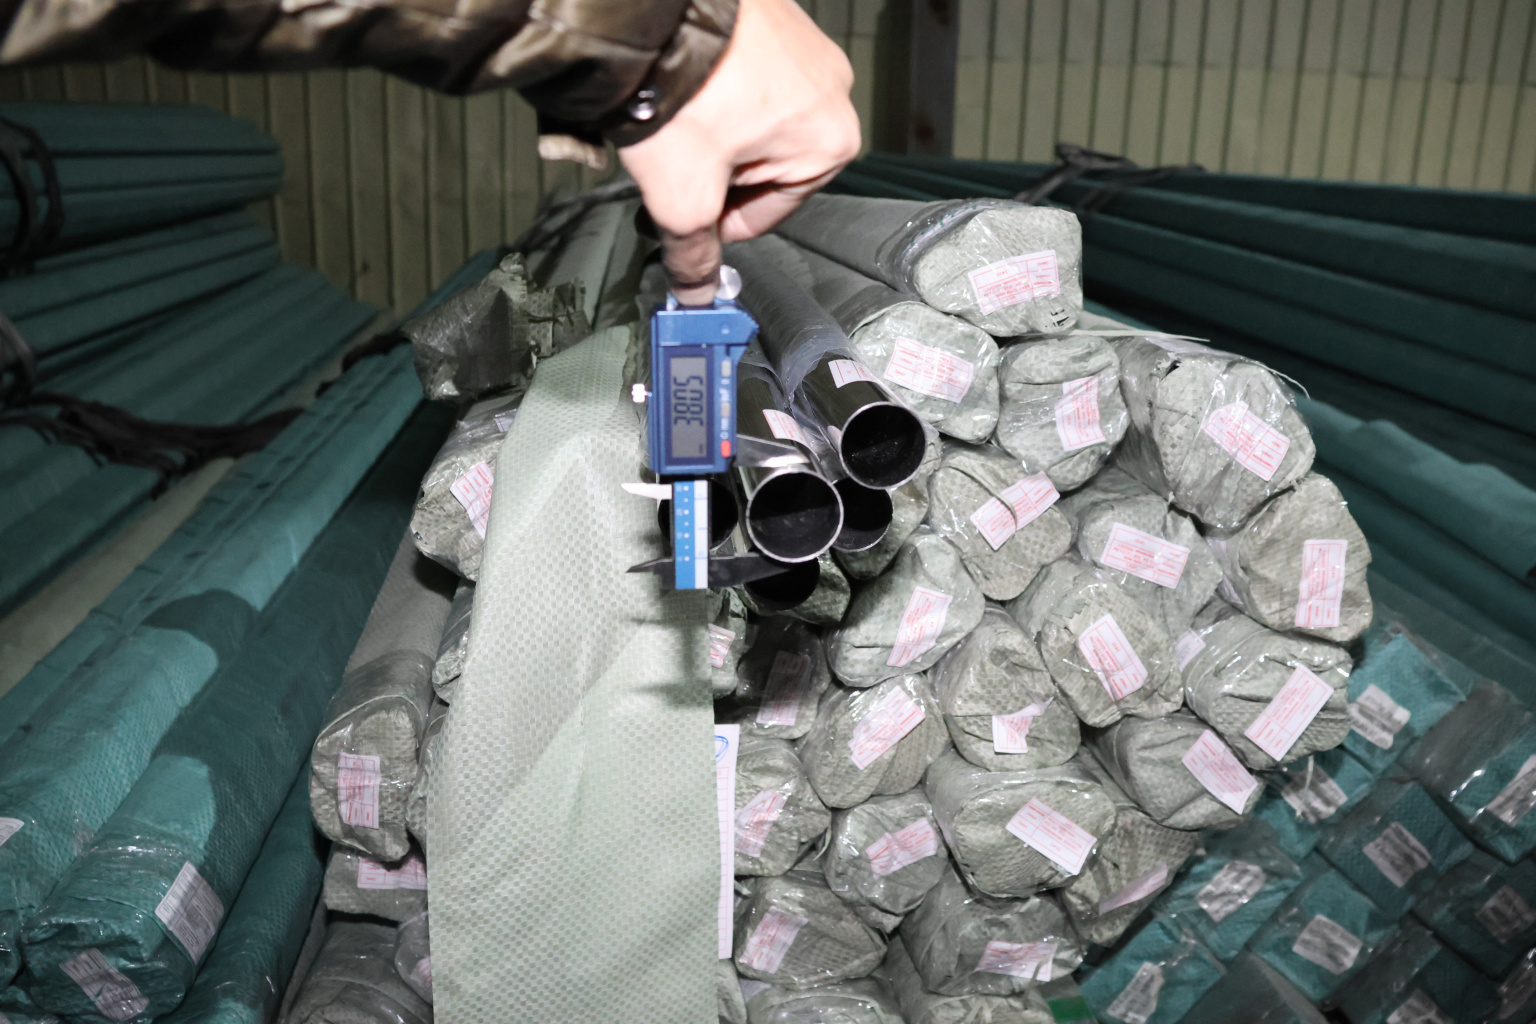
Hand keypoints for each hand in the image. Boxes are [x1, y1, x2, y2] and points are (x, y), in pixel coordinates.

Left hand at [618, 0, 859, 304]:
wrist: (653, 8)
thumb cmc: (684, 90)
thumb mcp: (683, 196)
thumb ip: (693, 253)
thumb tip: (696, 291)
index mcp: (832, 141)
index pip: (769, 211)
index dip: (718, 222)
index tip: (685, 216)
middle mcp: (832, 89)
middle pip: (763, 165)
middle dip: (714, 173)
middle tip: (672, 162)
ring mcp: (807, 46)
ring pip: (751, 120)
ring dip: (711, 131)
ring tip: (673, 120)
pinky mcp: (776, 17)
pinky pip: (745, 74)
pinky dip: (711, 88)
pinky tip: (681, 88)